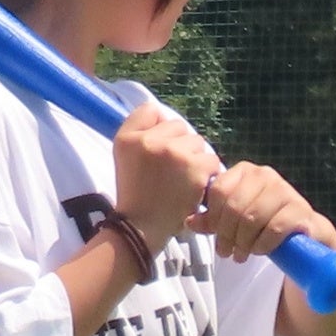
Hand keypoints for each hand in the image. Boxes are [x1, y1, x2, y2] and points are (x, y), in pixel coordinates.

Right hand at [112, 101, 218, 241]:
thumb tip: (162, 114)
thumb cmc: (136, 190)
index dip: (159, 129)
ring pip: (197, 142)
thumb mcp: (125, 155)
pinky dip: (207, 173)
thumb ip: (139, 129)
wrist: (142, 225)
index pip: (152, 111)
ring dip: (195, 158)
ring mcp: (173, 152)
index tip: (156, 151)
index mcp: (128, 137)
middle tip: (169, 170)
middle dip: (178, 145)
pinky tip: (194, 186)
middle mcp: (149, 140)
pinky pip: (211, 159)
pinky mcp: (195, 167)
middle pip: (179, 126)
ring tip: (181, 179)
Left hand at [197, 158, 335, 267]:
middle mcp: (264, 174)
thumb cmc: (263, 222)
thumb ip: (211, 219)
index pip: (218, 191)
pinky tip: (260, 251)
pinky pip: (273, 228)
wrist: (303, 231)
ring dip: (244, 242)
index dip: (213, 218)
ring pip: (252, 218)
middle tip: (227, 252)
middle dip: (227, 234)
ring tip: (242, 255)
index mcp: (244, 171)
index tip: (215, 236)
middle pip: (234, 206)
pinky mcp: (299, 208)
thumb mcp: (233, 220)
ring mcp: (284, 189)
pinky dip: (262, 244)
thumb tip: (189, 222)